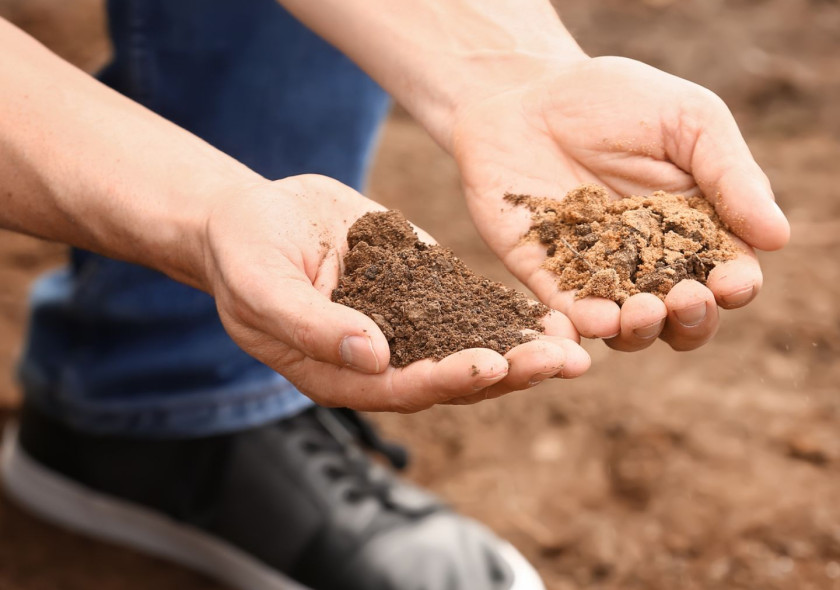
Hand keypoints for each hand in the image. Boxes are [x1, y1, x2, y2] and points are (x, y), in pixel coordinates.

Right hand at [201, 175, 588, 411]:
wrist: (253, 215)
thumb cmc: (243, 252)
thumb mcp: (262, 284)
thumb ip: (311, 324)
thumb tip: (373, 355)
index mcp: (343, 374)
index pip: (404, 387)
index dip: (448, 379)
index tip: (491, 366)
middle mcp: (385, 359)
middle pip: (455, 375)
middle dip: (511, 370)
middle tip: (564, 362)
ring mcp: (409, 325)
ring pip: (475, 344)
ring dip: (526, 347)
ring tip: (579, 342)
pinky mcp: (425, 290)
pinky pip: (473, 304)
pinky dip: (513, 310)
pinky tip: (556, 307)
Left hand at [452, 56, 789, 351]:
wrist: (525, 93)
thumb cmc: (616, 100)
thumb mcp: (687, 120)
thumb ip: (731, 175)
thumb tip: (779, 238)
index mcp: (699, 228)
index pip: (730, 273)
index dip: (736, 287)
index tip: (732, 282)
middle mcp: (655, 263)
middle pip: (687, 317)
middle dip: (694, 319)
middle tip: (687, 299)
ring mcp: (602, 276)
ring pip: (633, 329)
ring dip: (643, 330)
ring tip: (642, 311)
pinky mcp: (550, 278)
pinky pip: (571, 315)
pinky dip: (586, 325)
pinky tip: (596, 319)